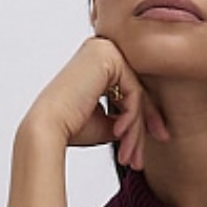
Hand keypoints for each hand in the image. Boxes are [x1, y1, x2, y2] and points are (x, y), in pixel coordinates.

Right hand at [22, 36, 168, 169]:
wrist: (48, 128)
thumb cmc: (69, 127)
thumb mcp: (106, 122)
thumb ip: (126, 117)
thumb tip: (145, 124)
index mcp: (98, 61)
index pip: (131, 88)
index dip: (145, 118)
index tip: (158, 138)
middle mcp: (101, 50)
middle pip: (136, 91)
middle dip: (143, 128)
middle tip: (141, 157)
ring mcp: (104, 49)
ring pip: (136, 94)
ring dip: (135, 129)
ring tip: (129, 154)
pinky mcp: (108, 57)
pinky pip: (133, 92)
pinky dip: (131, 117)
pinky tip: (118, 133)